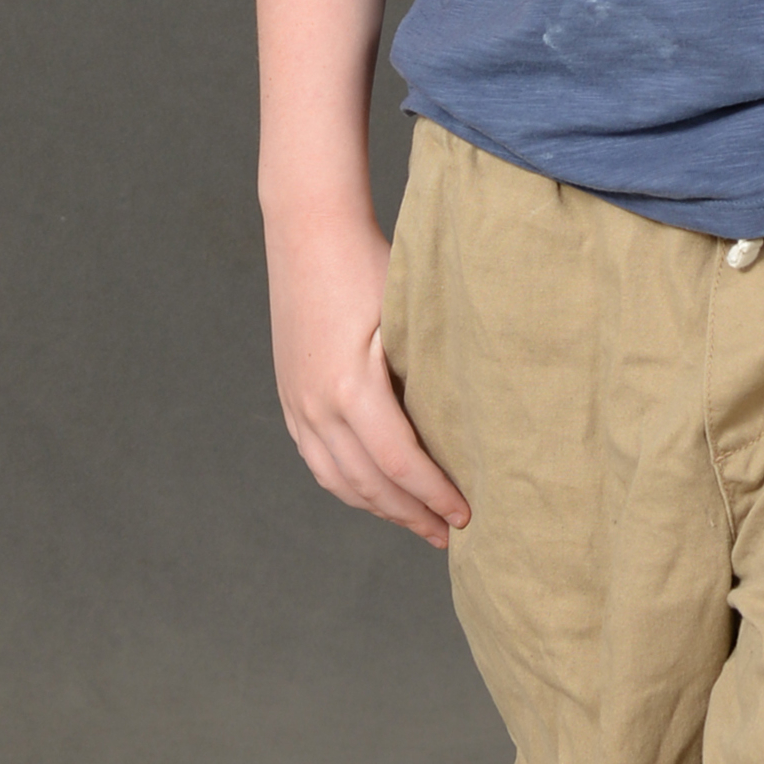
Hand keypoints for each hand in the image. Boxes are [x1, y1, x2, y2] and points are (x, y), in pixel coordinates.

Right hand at [265, 208, 469, 549]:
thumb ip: (427, 373)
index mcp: (350, 388)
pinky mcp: (291, 397)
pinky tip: (376, 492)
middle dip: (412, 514)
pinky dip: (349, 485)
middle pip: (369, 484)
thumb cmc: (370, 263)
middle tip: (450, 534)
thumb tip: (472, 426)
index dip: (435, 495)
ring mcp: (298, 405)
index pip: (401, 464)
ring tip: (417, 521)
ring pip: (339, 480)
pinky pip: (319, 461)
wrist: (309, 230)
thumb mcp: (408, 316)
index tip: (467, 515)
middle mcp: (317, 406)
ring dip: (380, 507)